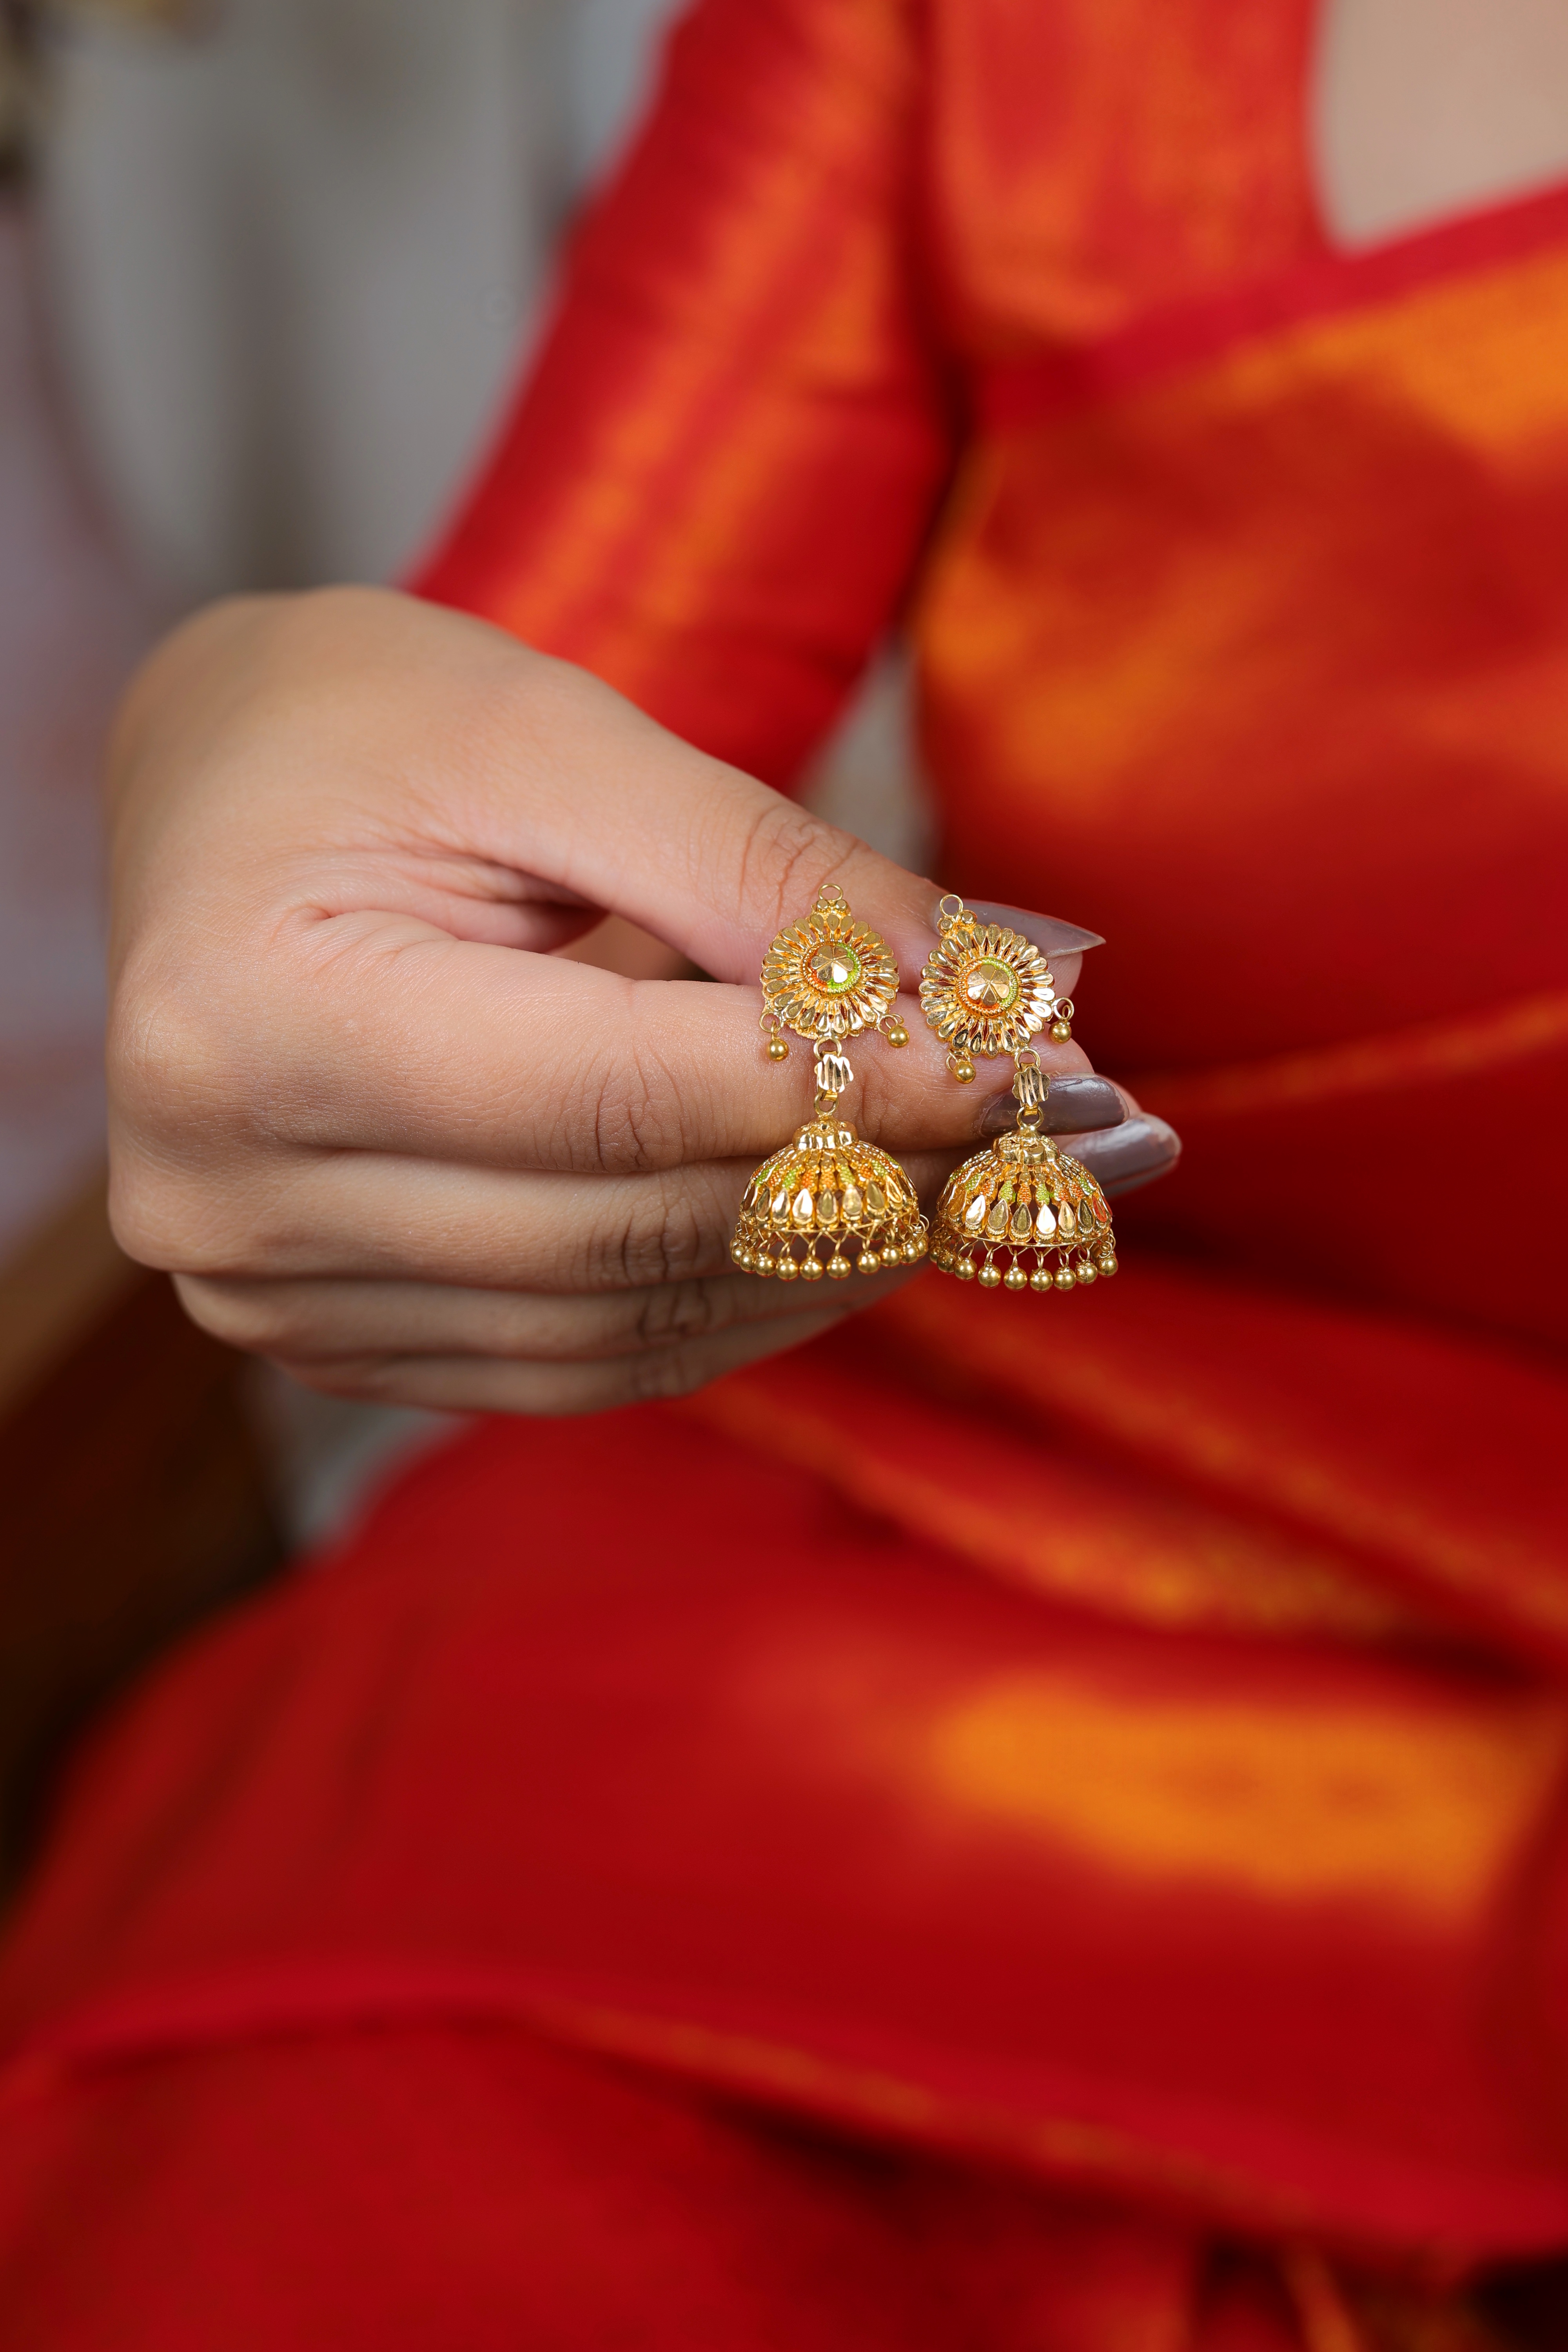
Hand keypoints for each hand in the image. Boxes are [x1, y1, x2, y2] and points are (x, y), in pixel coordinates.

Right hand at [107, 587, 1145, 1413]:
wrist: (212, 790)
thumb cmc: (361, 726)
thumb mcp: (561, 742)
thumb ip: (766, 880)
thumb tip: (992, 1003)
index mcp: (256, 1019)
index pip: (620, 1095)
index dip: (854, 1092)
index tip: (1039, 1070)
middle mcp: (233, 1193)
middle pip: (634, 1224)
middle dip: (880, 1182)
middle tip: (1069, 1140)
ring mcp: (272, 1290)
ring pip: (627, 1320)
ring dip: (834, 1261)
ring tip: (995, 1188)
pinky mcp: (334, 1331)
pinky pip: (582, 1357)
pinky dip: (740, 1308)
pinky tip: (865, 1241)